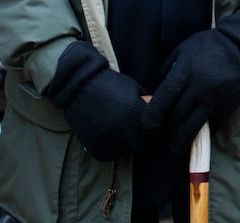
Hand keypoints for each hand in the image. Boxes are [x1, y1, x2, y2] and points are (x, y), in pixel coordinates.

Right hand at [49, 40, 148, 161]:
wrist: (80, 85)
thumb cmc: (110, 84)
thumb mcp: (134, 90)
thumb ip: (147, 106)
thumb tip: (159, 116)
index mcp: (137, 115)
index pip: (154, 135)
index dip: (152, 132)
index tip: (148, 129)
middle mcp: (125, 130)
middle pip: (141, 147)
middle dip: (139, 140)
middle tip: (133, 132)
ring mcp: (109, 140)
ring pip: (124, 151)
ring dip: (123, 145)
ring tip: (116, 131)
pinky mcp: (94, 147)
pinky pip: (108, 156)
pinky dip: (108, 149)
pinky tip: (106, 136)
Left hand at [142, 11, 239, 153]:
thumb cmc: (211, 45)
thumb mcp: (185, 48)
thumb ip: (169, 67)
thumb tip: (161, 86)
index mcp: (184, 71)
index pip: (163, 101)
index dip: (152, 117)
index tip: (149, 125)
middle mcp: (197, 87)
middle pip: (175, 117)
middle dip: (166, 130)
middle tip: (163, 134)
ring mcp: (213, 98)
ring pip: (192, 127)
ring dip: (180, 140)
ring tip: (176, 147)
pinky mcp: (226, 106)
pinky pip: (211, 126)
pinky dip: (202, 132)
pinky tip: (197, 135)